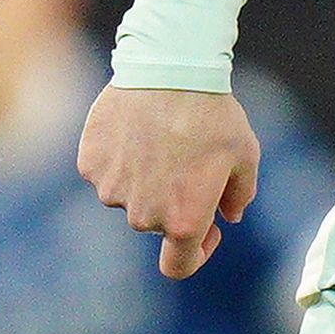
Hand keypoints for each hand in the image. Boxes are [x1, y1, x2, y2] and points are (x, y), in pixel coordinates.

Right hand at [79, 83, 260, 276]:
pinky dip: (120, 159)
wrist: (167, 68)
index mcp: (182, 221)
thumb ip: (239, 195)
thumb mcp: (244, 155)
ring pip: (129, 197)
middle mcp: (142, 215)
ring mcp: (111, 190)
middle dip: (173, 203)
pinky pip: (106, 172)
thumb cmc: (212, 114)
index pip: (178, 265)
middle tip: (187, 162)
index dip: (197, 254)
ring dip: (144, 180)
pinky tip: (136, 129)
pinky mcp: (89, 164)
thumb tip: (227, 217)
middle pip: (155, 224)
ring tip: (161, 139)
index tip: (209, 230)